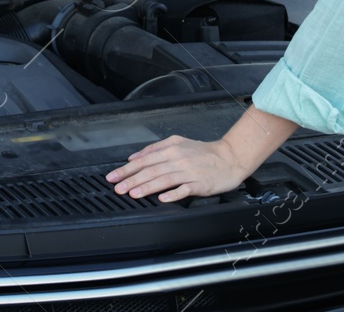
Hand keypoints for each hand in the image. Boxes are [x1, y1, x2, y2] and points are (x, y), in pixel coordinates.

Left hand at [105, 134, 248, 201]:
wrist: (229, 157)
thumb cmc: (203, 152)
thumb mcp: (178, 143)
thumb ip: (155, 148)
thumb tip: (134, 156)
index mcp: (171, 149)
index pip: (144, 159)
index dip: (127, 169)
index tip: (113, 176)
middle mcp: (178, 159)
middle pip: (151, 170)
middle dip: (131, 179)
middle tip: (118, 188)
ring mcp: (189, 172)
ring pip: (164, 179)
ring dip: (147, 187)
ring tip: (133, 193)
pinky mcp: (200, 183)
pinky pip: (184, 189)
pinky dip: (172, 194)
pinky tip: (162, 199)